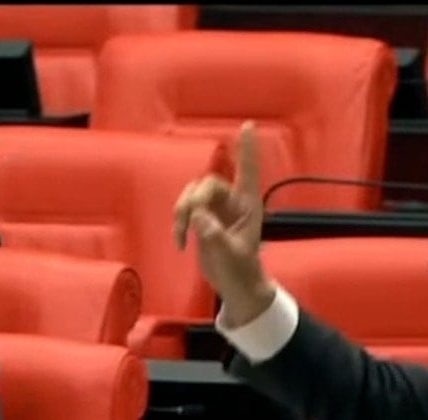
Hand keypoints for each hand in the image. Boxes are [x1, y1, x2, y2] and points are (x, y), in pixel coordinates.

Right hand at [173, 121, 271, 322]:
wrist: (235, 286)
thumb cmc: (241, 271)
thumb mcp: (231, 256)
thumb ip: (215, 235)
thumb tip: (198, 216)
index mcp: (249, 206)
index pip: (249, 172)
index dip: (247, 149)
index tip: (248, 125)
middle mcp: (232, 202)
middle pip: (208, 184)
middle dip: (194, 199)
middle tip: (190, 222)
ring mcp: (216, 209)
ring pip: (192, 194)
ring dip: (182, 212)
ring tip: (181, 236)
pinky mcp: (202, 219)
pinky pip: (184, 208)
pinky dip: (178, 222)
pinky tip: (180, 241)